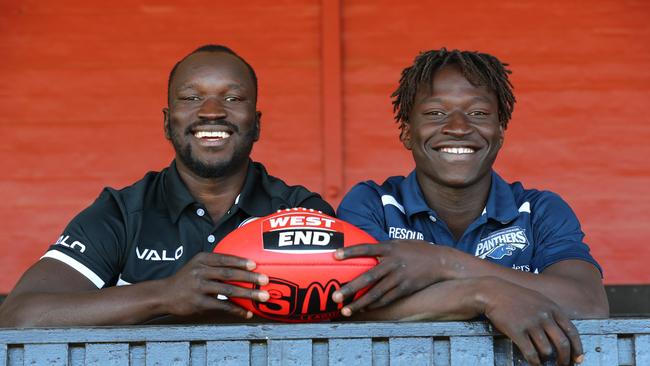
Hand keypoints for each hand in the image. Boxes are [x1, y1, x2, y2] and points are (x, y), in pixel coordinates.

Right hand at [160, 252, 269, 318]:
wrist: (164, 294)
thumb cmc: (186, 279)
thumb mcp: (197, 265)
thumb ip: (214, 264)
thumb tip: (242, 265)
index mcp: (202, 259)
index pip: (225, 259)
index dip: (241, 261)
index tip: (255, 264)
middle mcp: (200, 271)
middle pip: (229, 273)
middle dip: (249, 277)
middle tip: (264, 280)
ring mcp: (199, 287)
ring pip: (228, 290)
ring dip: (248, 293)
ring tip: (262, 296)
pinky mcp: (199, 303)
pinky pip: (222, 306)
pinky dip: (236, 309)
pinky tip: (247, 312)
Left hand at [332, 240, 449, 314]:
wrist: (441, 262)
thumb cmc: (417, 251)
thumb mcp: (400, 243)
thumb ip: (383, 248)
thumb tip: (364, 251)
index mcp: (389, 248)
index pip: (366, 248)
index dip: (350, 251)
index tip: (335, 255)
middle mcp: (393, 263)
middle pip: (368, 276)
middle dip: (350, 287)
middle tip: (335, 296)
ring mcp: (399, 277)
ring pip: (375, 293)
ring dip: (359, 303)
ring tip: (345, 311)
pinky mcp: (405, 289)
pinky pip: (386, 299)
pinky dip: (374, 305)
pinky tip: (363, 309)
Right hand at [478, 277, 583, 365]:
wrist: (494, 292)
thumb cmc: (516, 297)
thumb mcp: (539, 299)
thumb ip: (552, 314)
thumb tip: (564, 334)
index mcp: (553, 308)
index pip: (572, 332)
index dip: (577, 348)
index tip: (578, 359)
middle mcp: (544, 316)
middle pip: (562, 344)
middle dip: (565, 359)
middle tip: (563, 365)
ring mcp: (530, 324)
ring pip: (547, 350)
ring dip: (547, 360)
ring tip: (545, 362)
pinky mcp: (517, 331)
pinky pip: (530, 352)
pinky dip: (534, 361)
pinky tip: (534, 363)